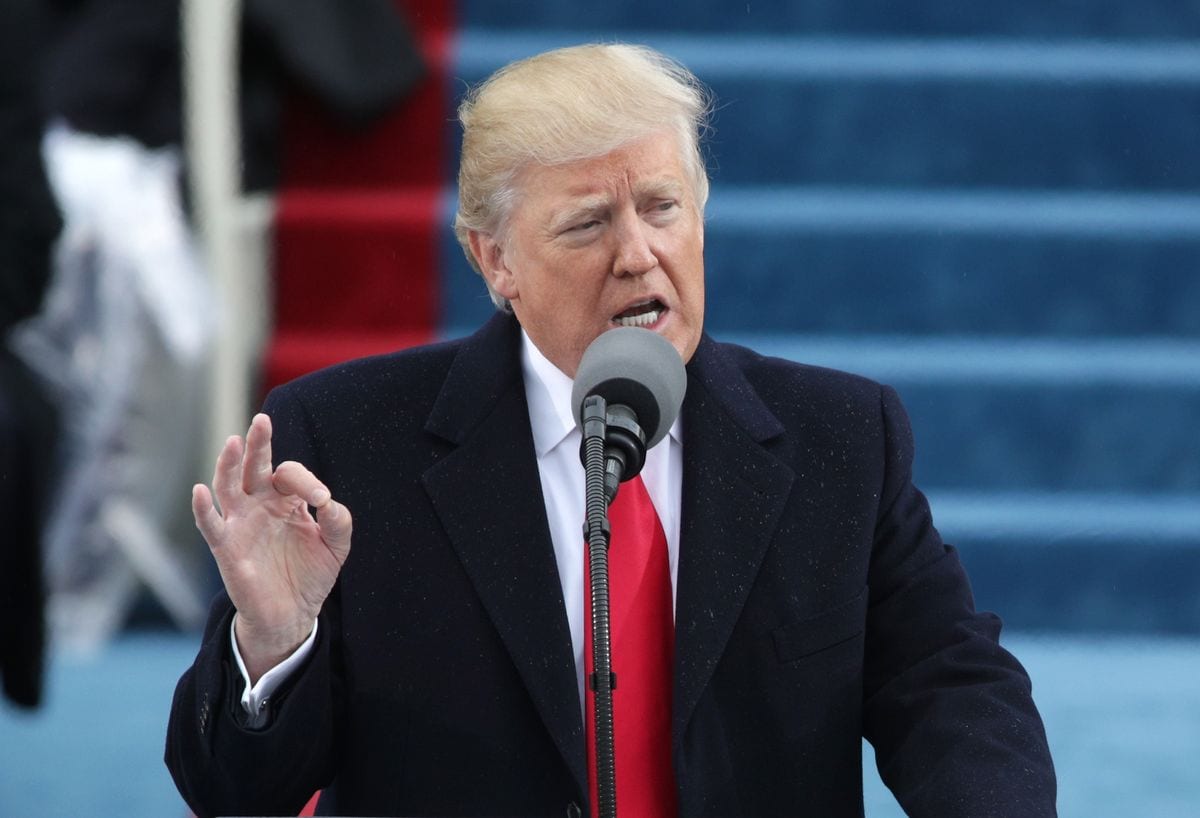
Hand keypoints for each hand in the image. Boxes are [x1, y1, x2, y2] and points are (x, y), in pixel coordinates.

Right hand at [192, 413, 351, 682]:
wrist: (292, 615)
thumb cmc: (311, 575)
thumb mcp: (336, 546)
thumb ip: (339, 521)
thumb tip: (329, 500)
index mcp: (286, 500)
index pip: (290, 474)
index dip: (307, 481)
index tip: (323, 499)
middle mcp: (260, 505)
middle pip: (254, 467)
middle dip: (257, 444)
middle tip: (262, 421)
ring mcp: (241, 524)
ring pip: (228, 487)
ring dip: (228, 465)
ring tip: (233, 442)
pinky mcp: (226, 547)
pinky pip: (211, 524)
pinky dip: (203, 508)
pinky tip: (200, 490)